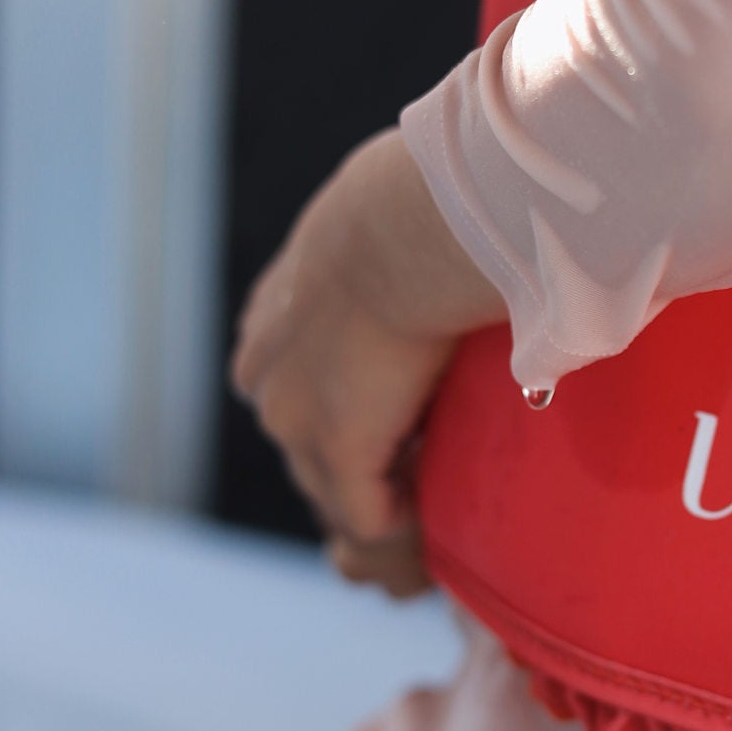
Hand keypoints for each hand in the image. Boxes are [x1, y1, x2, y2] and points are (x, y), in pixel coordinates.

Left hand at [231, 129, 503, 596]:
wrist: (403, 225)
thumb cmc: (415, 204)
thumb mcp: (385, 223)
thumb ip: (399, 254)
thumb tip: (463, 241)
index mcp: (272, 321)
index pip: (294, 394)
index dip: (353, 417)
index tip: (416, 417)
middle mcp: (268, 376)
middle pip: (307, 453)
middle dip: (366, 471)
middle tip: (435, 469)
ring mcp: (296, 420)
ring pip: (337, 492)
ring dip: (389, 502)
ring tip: (444, 497)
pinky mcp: (339, 451)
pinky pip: (369, 519)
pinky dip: (409, 526)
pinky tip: (448, 518)